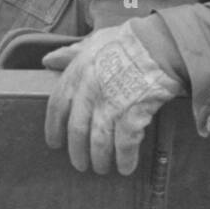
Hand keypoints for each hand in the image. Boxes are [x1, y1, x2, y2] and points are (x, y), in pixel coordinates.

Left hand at [42, 21, 184, 175]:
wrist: (161, 43)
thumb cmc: (128, 40)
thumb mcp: (95, 40)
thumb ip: (71, 53)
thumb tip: (48, 60)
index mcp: (78, 71)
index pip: (57, 105)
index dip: (53, 127)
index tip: (53, 142)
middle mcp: (90, 90)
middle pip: (76, 129)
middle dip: (77, 151)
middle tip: (80, 164)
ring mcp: (111, 103)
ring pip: (98, 141)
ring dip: (99, 159)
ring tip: (101, 168)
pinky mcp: (133, 113)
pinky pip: (125, 144)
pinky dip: (125, 159)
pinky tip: (125, 167)